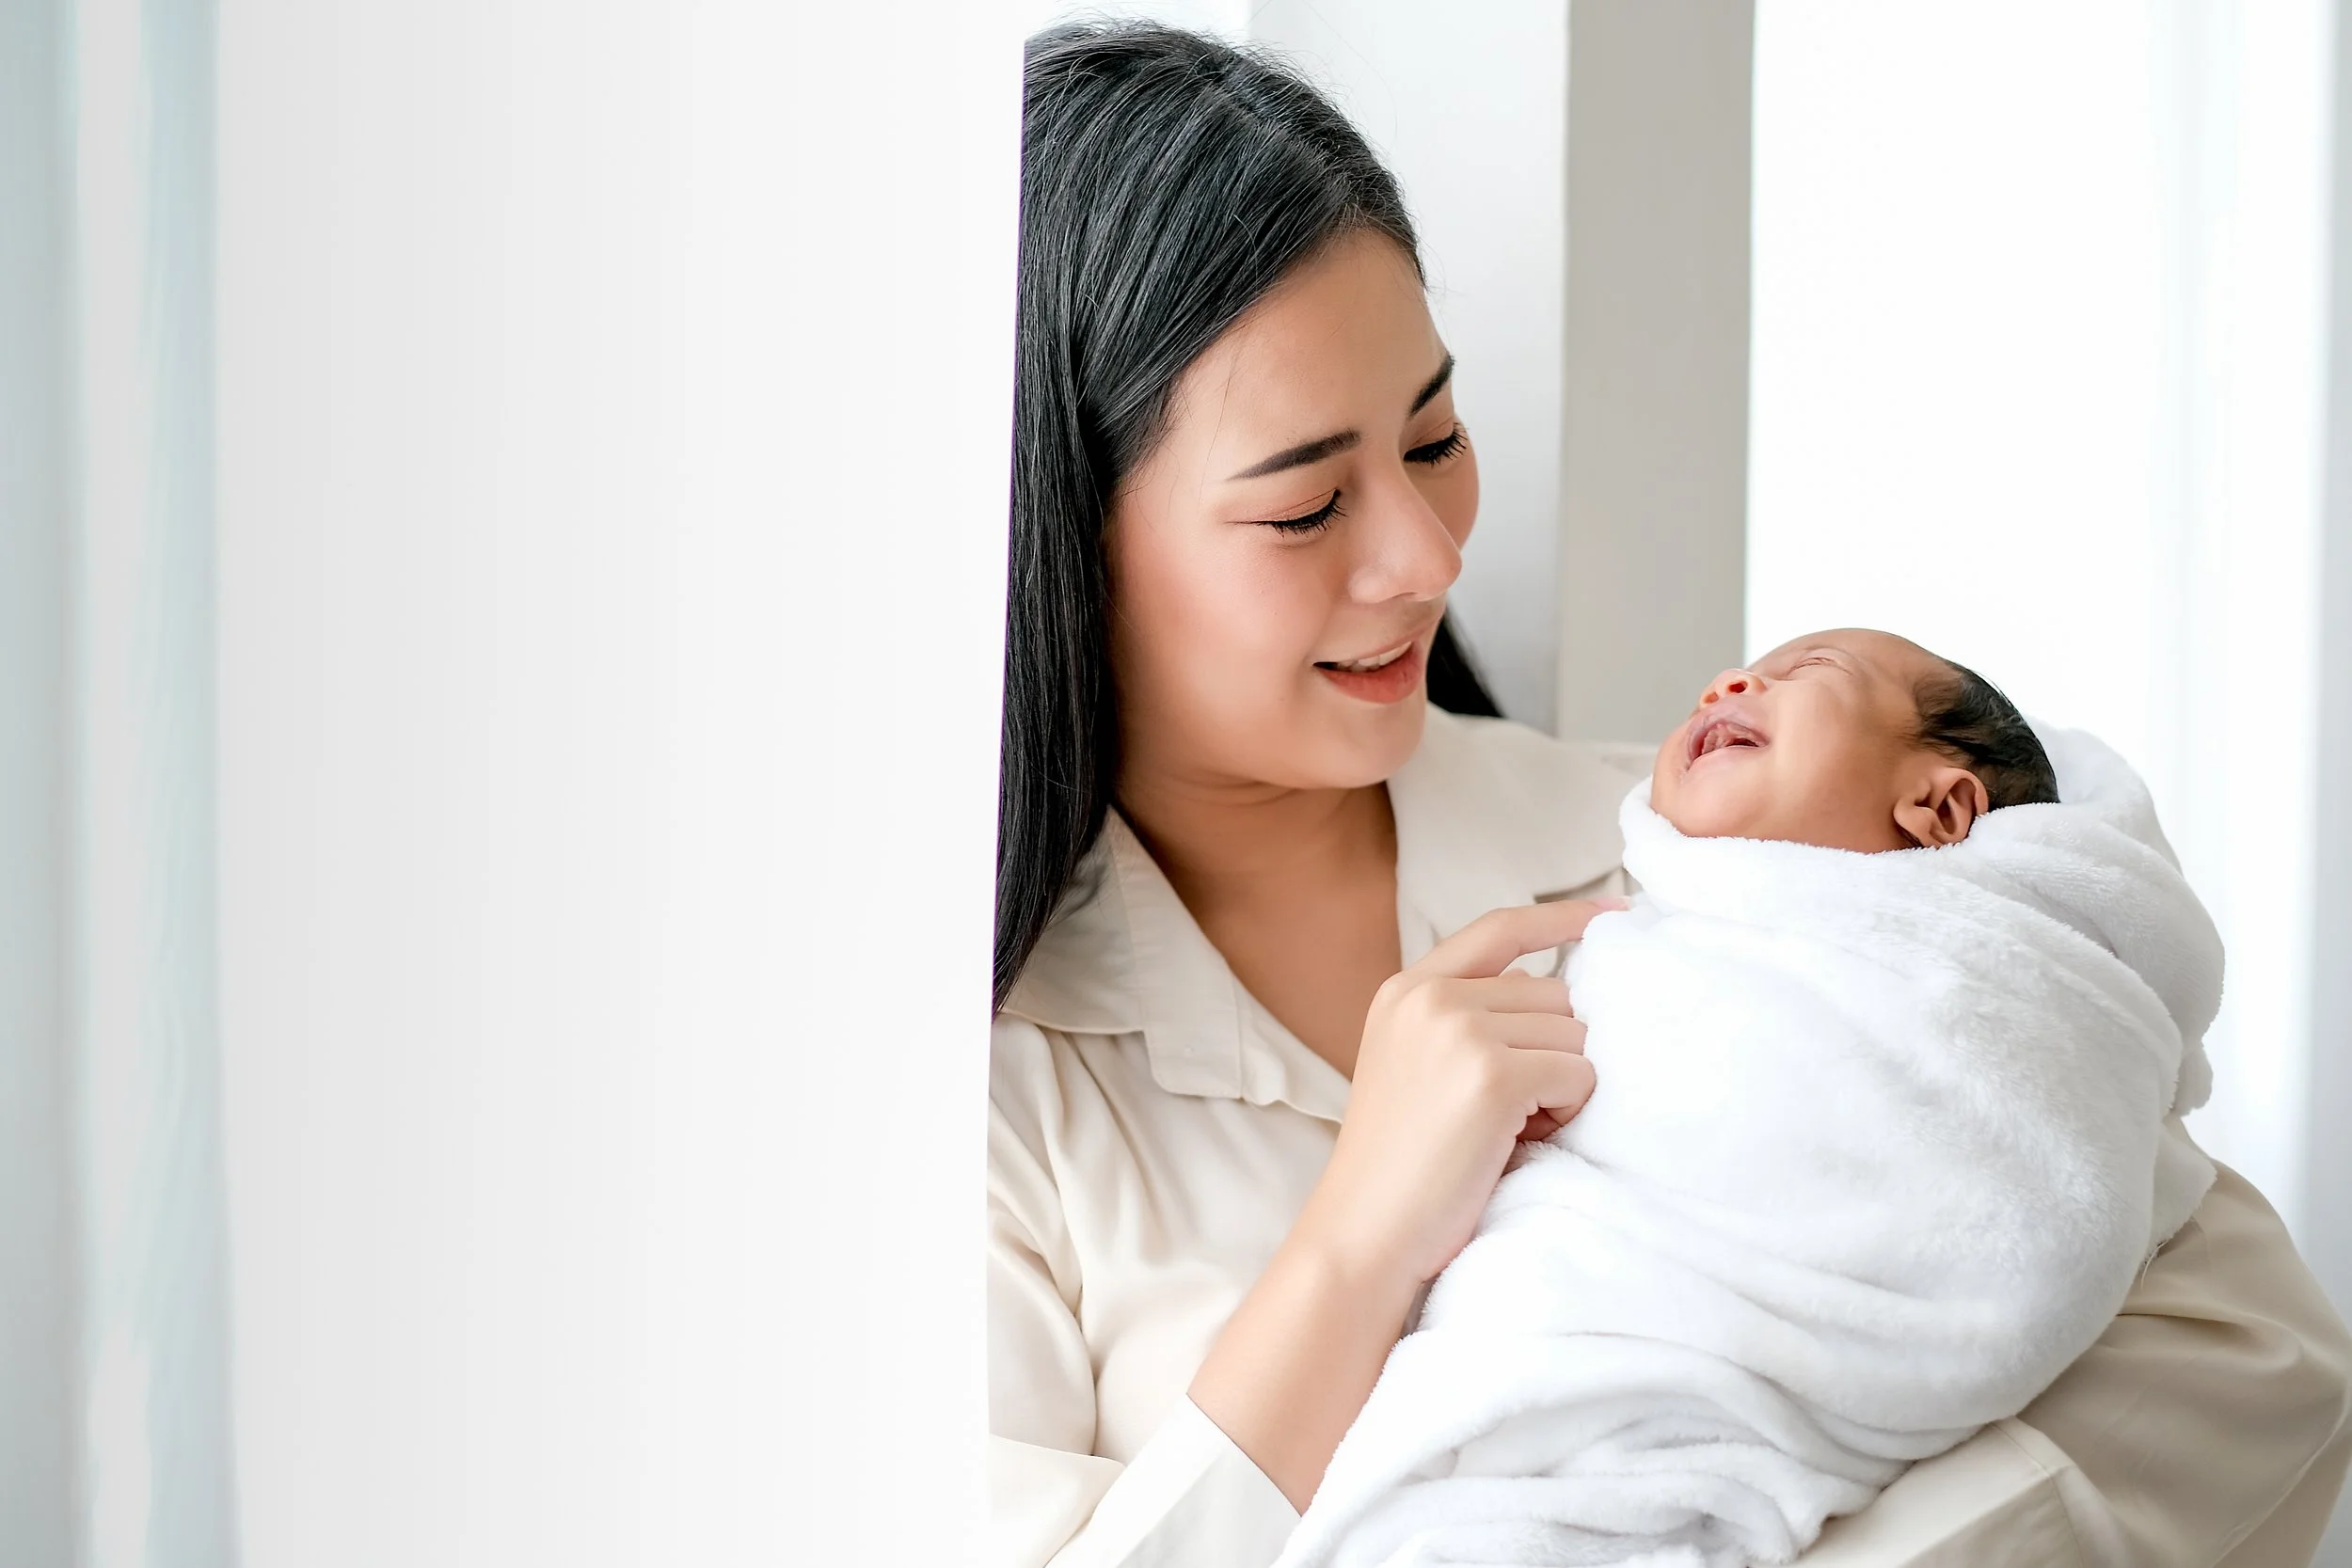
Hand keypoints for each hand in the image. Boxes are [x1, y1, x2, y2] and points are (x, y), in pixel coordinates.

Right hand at [1296, 899, 1619, 1289]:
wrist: (1365, 1231)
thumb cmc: (1400, 1165)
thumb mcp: (1415, 1064)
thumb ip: (1468, 1018)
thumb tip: (1558, 994)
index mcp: (1406, 989)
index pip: (1499, 929)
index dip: (1563, 918)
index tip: (1614, 912)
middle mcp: (1431, 997)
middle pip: (1554, 993)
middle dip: (1554, 1050)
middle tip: (1516, 1112)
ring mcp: (1460, 1031)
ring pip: (1573, 1033)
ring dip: (1563, 1085)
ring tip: (1512, 1128)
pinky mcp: (1493, 1075)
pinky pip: (1578, 1073)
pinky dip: (1566, 1109)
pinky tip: (1522, 1138)